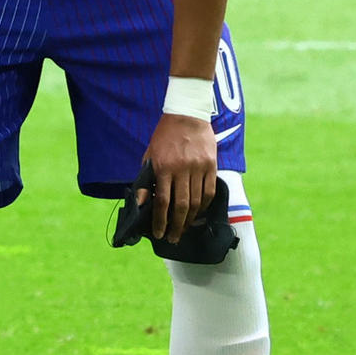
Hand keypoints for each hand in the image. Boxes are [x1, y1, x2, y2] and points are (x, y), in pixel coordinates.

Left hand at [136, 110, 219, 249]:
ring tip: (184, 229)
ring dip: (190, 220)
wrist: (187, 116)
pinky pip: (209, 192)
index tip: (159, 233)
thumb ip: (146, 179)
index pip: (162, 201)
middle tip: (173, 238)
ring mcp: (199, 168)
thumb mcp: (149, 156)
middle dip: (176, 226)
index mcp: (163, 167)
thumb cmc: (164, 137)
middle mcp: (182, 169)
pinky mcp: (211, 166)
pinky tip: (197, 214)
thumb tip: (143, 202)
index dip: (160, 221)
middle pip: (181, 206)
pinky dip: (204, 206)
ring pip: (196, 202)